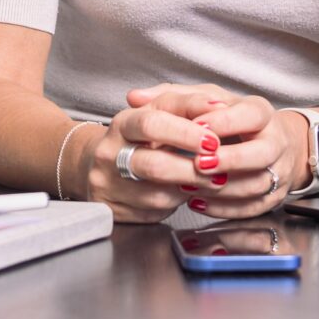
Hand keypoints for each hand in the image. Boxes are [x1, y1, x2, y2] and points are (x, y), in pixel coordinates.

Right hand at [70, 95, 222, 223]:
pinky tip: (188, 192)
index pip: (152, 125)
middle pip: (154, 165)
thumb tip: (219, 106)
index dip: (186, 133)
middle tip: (218, 167)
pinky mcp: (114, 210)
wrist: (99, 163)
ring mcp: (108, 184)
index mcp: (122, 123)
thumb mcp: (159, 111)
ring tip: (212, 181)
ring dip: (190, 188)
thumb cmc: (140, 135)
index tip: (213, 140)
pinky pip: (153, 213)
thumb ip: (187, 105)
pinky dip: (177, 203)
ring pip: (157, 195)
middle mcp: (110, 154)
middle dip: (192, 168)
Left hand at [125, 84, 303, 221]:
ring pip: (256, 184)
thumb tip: (135, 98)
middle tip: (198, 163)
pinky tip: (197, 202)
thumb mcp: (206, 100)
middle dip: (229, 159)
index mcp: (260, 112)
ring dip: (222, 189)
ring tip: (191, 186)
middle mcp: (275, 141)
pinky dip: (224, 208)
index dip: (224, 122)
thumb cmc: (231, 118)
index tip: (197, 126)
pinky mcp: (273, 197)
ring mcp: (278, 171)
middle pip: (261, 153)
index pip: (250, 115)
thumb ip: (172, 97)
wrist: (269, 143)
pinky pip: (252, 207)